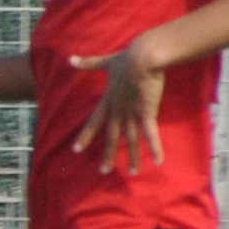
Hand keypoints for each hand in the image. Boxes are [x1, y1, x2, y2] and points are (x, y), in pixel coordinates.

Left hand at [66, 34, 167, 172]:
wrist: (143, 56)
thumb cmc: (127, 57)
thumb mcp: (105, 62)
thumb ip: (88, 63)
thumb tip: (69, 59)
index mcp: (109, 100)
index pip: (93, 122)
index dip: (85, 136)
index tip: (76, 150)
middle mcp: (118, 110)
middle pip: (111, 136)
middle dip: (107, 154)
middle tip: (103, 171)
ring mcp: (132, 113)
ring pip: (131, 139)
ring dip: (132, 157)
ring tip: (132, 172)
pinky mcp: (147, 112)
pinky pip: (150, 134)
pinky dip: (155, 147)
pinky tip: (158, 161)